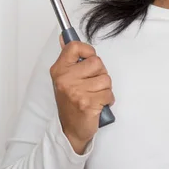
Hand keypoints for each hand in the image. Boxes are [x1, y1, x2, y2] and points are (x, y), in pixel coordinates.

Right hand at [50, 38, 114, 153]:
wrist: (70, 130)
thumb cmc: (71, 102)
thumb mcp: (65, 78)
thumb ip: (69, 59)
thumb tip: (64, 37)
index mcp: (59, 70)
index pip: (74, 47)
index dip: (87, 51)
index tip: (88, 59)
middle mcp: (65, 79)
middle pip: (97, 62)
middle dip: (100, 73)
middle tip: (91, 85)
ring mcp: (76, 91)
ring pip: (106, 78)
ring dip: (105, 88)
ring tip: (94, 96)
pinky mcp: (87, 103)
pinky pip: (109, 93)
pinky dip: (107, 99)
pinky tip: (97, 104)